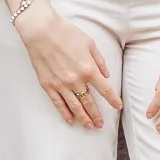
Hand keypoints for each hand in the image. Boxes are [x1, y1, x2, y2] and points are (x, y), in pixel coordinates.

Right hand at [14, 2, 122, 127]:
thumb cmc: (67, 34)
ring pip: (74, 106)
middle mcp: (75, 80)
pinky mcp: (48, 86)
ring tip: (89, 127)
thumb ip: (99, 61)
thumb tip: (106, 75)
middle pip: (89, 102)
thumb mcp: (89, 43)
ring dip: (83, 118)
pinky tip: (70, 120)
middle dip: (96, 115)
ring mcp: (60, 85)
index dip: (112, 99)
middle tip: (101, 125)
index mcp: (88, 68)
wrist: (42, 32)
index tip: (118, 107)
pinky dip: (65, 113)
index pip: (105, 89)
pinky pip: (58, 103)